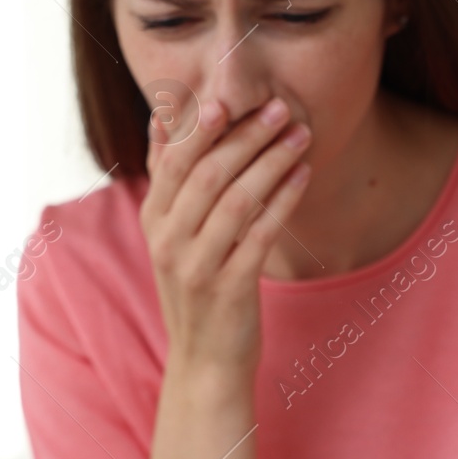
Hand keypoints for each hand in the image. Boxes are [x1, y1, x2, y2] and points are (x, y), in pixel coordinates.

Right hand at [140, 94, 312, 375]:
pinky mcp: (230, 288)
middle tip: (279, 108)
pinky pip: (261, 234)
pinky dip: (284, 200)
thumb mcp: (171, 234)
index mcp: (154, 220)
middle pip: (207, 173)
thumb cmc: (197, 287)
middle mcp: (169, 240)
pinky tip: (303, 175)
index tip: (229, 96)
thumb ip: (168, 179)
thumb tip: (162, 118)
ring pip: (236, 199)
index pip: (174, 160)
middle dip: (245, 136)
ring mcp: (197, 266)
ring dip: (271, 161)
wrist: (204, 361)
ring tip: (300, 134)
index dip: (200, 127)